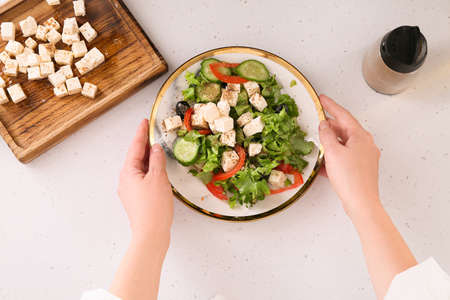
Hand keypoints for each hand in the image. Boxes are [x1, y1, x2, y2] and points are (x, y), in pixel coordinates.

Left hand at [118, 119, 172, 244]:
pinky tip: (158, 170)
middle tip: (152, 133)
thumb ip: (157, 160)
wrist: (150, 233)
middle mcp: (125, 180)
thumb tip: (156, 148)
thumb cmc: (154, 207)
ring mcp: (129, 190)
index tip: (144, 122)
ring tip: (158, 150)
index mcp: (128, 172)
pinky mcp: (136, 198)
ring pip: (139, 168)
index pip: (135, 147)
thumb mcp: (158, 178)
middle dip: (145, 145)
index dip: (141, 133)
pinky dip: (150, 170)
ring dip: (148, 158)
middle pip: (136, 157)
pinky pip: (142, 178)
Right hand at [318, 95, 380, 219]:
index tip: (322, 99)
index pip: (343, 115)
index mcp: (360, 136)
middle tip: (317, 121)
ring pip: (345, 143)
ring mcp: (365, 156)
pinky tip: (324, 162)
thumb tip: (323, 125)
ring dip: (331, 142)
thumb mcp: (333, 152)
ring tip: (318, 143)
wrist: (361, 202)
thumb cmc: (350, 178)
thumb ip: (326, 135)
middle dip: (330, 126)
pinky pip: (346, 156)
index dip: (330, 106)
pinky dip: (334, 155)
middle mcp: (365, 144)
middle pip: (345, 129)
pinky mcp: (361, 168)